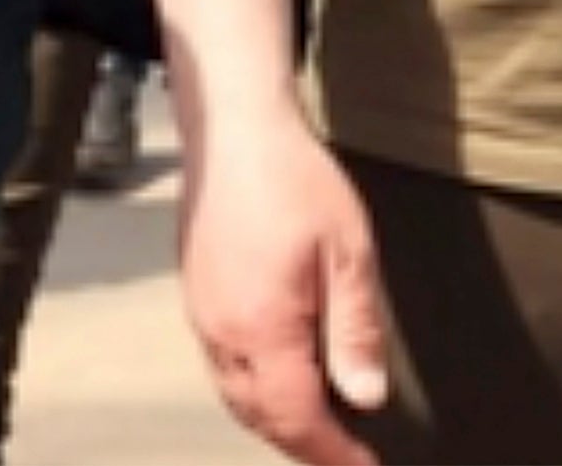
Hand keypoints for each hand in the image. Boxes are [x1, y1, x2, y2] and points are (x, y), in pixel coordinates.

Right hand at [176, 104, 389, 465]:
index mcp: (263, 327)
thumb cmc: (295, 180)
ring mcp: (202, 315)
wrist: (233, 128)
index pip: (297, 419)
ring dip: (274, 423)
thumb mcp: (348, 252)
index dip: (332, 453)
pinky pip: (221, 367)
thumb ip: (356, 329)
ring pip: (235, 396)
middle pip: (260, 417)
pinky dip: (252, 391)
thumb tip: (364, 398)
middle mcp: (223, 332)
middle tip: (346, 456)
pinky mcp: (196, 296)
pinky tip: (279, 379)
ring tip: (317, 428)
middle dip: (302, 446)